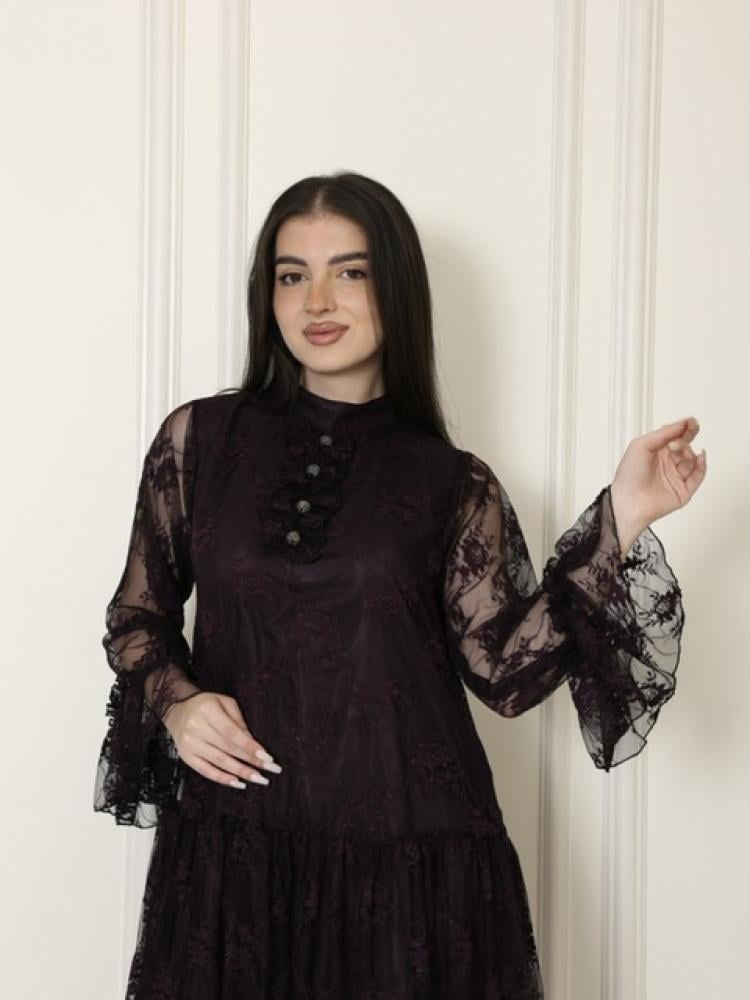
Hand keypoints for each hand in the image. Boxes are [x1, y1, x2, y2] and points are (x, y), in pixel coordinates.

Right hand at [163, 692, 282, 788]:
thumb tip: (252, 740)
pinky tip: (238, 783)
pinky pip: (206, 771)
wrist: (176, 710)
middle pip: (228, 749)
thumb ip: (238, 720)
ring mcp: (190, 744)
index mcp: (208, 712)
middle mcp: (197, 728)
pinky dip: (222, 779)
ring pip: (219, 762)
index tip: (266, 756)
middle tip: (270, 770)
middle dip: (251, 761)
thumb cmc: (205, 705)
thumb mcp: (224, 702)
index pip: (232, 733)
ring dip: (241, 772)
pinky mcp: (187, 757)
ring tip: (259, 778)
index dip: (249, 746)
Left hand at [611, 416, 706, 536]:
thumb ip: (663, 433)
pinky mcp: (683, 491)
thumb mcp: (641, 445)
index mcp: (654, 453)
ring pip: (691, 460)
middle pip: (684, 446)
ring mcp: (674, 477)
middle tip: (693, 428)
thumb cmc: (628, 476)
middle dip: (689, 436)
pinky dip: (701, 466)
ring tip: (680, 450)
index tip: (690, 421)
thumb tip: (680, 424)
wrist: (628, 502)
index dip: (683, 428)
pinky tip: (700, 457)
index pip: (673, 436)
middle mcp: (665, 464)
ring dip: (688, 452)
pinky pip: (698, 476)